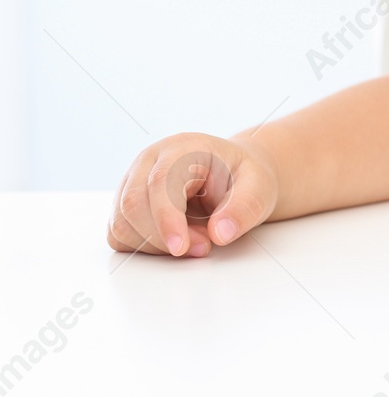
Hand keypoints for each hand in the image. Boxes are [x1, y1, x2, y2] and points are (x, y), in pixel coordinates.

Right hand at [107, 132, 279, 256]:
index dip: (166, 217)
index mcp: (183, 148)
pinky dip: (146, 247)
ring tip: (197, 239)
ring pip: (122, 223)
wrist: (235, 176)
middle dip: (163, 237)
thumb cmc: (244, 178)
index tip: (181, 248)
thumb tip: (220, 233)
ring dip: (156, 244)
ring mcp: (133, 182)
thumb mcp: (260, 188)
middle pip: (133, 204)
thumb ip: (244, 208)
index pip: (160, 181)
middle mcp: (150, 161)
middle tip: (202, 248)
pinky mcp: (127, 206)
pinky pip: (121, 235)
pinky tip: (178, 239)